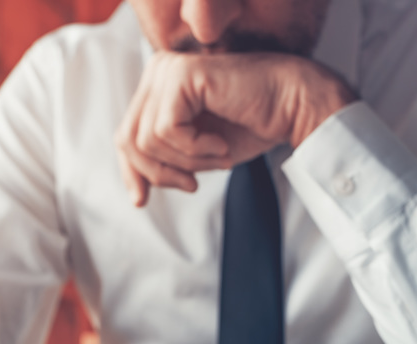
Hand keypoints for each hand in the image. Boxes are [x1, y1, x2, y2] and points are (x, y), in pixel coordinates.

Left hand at [115, 51, 355, 205]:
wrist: (290, 110)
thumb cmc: (250, 128)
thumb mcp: (195, 155)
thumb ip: (164, 162)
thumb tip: (136, 191)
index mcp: (158, 87)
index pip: (126, 136)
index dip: (131, 172)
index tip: (141, 201)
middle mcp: (158, 71)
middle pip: (130, 140)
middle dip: (161, 172)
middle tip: (193, 184)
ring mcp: (168, 70)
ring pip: (147, 141)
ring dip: (187, 161)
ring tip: (218, 154)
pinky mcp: (181, 75)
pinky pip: (166, 131)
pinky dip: (195, 148)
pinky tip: (220, 142)